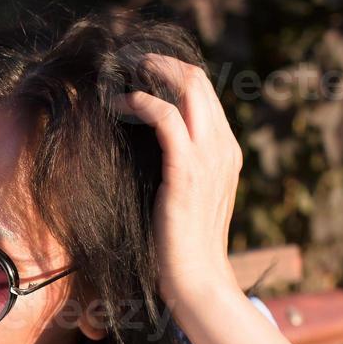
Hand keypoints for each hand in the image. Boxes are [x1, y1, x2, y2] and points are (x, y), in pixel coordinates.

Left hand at [111, 53, 242, 314]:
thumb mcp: (182, 196)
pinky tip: (119, 103)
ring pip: (187, 87)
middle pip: (197, 79)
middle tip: (123, 63)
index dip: (169, 73)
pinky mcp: (187, 170)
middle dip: (158, 63)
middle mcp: (222, 147)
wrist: (196, 280)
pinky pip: (165, 116)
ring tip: (117, 75)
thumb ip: (175, 167)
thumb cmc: (179, 245)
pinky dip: (140, 101)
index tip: (135, 71)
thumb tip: (143, 148)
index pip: (203, 92)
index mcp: (225, 151)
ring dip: (149, 73)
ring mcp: (209, 157)